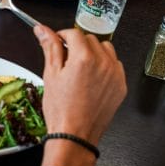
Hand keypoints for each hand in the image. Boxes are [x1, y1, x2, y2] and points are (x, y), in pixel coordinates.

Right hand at [35, 24, 126, 144]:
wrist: (75, 135)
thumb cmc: (61, 110)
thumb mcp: (51, 75)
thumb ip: (50, 47)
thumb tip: (43, 30)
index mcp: (84, 58)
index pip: (75, 33)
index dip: (63, 36)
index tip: (59, 42)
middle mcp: (103, 63)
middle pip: (91, 40)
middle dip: (78, 45)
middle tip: (67, 60)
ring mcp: (115, 74)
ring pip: (106, 49)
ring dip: (94, 53)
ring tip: (80, 69)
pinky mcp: (121, 85)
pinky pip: (115, 65)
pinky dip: (105, 66)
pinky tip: (92, 79)